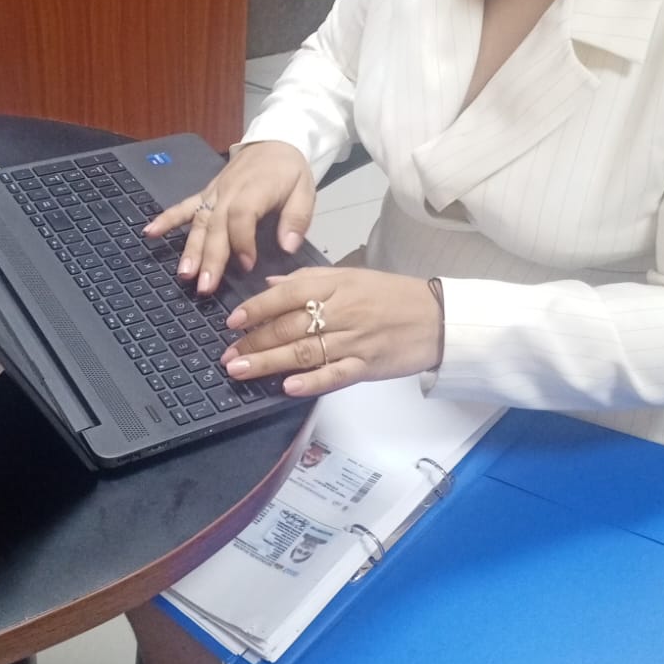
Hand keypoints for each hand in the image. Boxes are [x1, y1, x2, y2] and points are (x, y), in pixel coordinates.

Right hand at [143, 141, 315, 293]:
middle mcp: (229, 192)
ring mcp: (215, 193)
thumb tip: (288, 246)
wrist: (275, 141)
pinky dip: (166, 219)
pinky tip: (149, 233)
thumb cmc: (290, 170)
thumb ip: (297, 218)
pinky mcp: (207, 193)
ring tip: (184, 273)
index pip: (242, 217)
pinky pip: (184, 206)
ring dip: (190, 249)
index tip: (247, 266)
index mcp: (255, 190)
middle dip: (209, 257)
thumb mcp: (305, 190)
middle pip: (216, 226)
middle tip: (205, 286)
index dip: (243, 242)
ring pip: (199, 222)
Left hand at [220, 267, 442, 396]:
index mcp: (336, 285)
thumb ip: (308, 280)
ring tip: (240, 371)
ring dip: (269, 363)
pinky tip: (287, 388)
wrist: (436, 317)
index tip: (232, 322)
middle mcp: (342, 311)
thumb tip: (270, 286)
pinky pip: (335, 375)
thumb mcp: (350, 276)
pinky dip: (311, 382)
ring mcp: (354, 341)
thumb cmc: (391, 295)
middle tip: (227, 355)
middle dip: (254, 342)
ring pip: (304, 351)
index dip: (256, 308)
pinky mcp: (367, 366)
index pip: (288, 294)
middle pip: (290, 326)